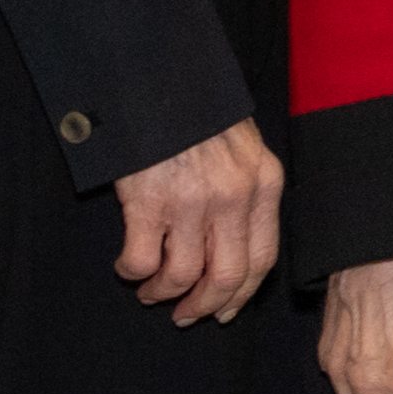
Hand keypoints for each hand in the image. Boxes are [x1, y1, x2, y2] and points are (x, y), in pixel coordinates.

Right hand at [110, 117, 283, 326]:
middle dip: (204, 305)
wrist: (161, 79)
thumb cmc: (200, 114)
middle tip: (185, 314)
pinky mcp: (148, 201)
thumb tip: (237, 239)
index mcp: (264, 185)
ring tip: (150, 292)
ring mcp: (192, 201)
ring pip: (183, 276)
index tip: (224, 310)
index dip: (242, 294)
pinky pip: (142, 260)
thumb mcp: (244, 147)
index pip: (263, 259)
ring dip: (163, 293)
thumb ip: (248, 189)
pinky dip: (133, 272)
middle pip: (227, 277)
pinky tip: (129, 267)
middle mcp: (234, 197)